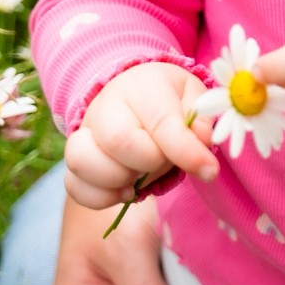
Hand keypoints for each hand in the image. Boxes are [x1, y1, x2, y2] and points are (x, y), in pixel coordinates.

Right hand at [64, 62, 217, 211]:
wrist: (131, 91)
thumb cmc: (167, 97)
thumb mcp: (192, 96)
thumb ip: (200, 121)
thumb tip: (200, 145)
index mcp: (141, 86)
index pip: (162, 123)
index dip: (187, 152)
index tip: (210, 170)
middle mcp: (105, 107)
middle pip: (119, 142)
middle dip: (150, 162)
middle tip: (164, 161)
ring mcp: (84, 133)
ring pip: (83, 162)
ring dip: (119, 180)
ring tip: (141, 177)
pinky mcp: (75, 159)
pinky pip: (74, 186)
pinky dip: (101, 198)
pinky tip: (125, 192)